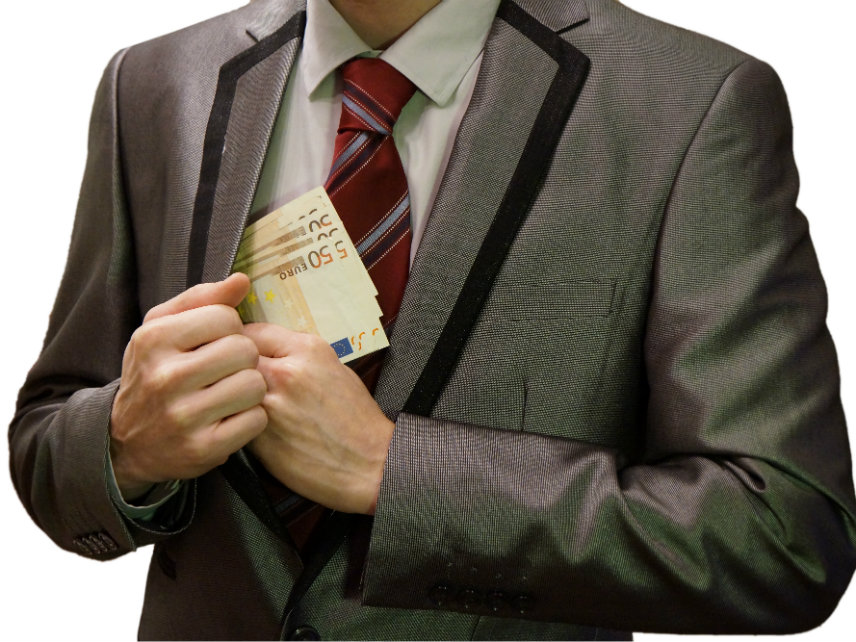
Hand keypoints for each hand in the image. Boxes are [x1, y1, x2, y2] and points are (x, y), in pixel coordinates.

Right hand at [110, 274, 267, 498]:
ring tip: (229, 393)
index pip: (226, 317)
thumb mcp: (163, 329)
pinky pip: (256, 420)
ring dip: (250, 389)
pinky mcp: (202, 449)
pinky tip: (230, 418)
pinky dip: (251, 418)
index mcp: (154, 339)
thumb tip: (242, 280)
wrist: (126, 442)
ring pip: (254, 385)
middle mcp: (164, 377)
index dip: (230, 329)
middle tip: (226, 370)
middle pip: (244, 350)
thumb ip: (202, 300)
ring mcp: (183, 416)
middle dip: (243, 359)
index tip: (215, 343)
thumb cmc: (155, 373)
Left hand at [242, 323, 394, 514]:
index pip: (253, 330)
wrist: (369, 464)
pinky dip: (234, 419)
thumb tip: (268, 352)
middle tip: (231, 377)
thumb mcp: (334, 370)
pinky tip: (245, 424)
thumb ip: (298, 356)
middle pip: (234, 355)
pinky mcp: (259, 435)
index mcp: (308, 350)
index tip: (239, 351)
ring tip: (236, 401)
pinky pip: (233, 416)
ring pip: (228, 386)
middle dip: (231, 365)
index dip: (242, 341)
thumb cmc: (356, 420)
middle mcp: (286, 372)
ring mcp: (270, 404)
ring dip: (228, 393)